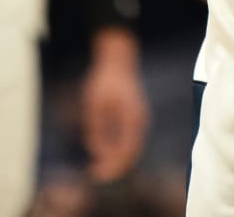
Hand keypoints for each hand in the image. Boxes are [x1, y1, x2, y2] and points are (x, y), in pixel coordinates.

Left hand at [80, 30, 148, 182]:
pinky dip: (117, 148)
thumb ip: (96, 130)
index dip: (112, 167)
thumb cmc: (104, 80)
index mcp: (133, 119)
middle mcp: (139, 121)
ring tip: (96, 166)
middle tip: (94, 174)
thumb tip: (97, 153)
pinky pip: (128, 139)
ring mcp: (139, 119)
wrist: (118, 59)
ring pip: (130, 147)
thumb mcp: (94, 105)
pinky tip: (103, 151)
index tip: (96, 174)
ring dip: (115, 158)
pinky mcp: (134, 117)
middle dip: (113, 166)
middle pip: (130, 153)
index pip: (125, 152)